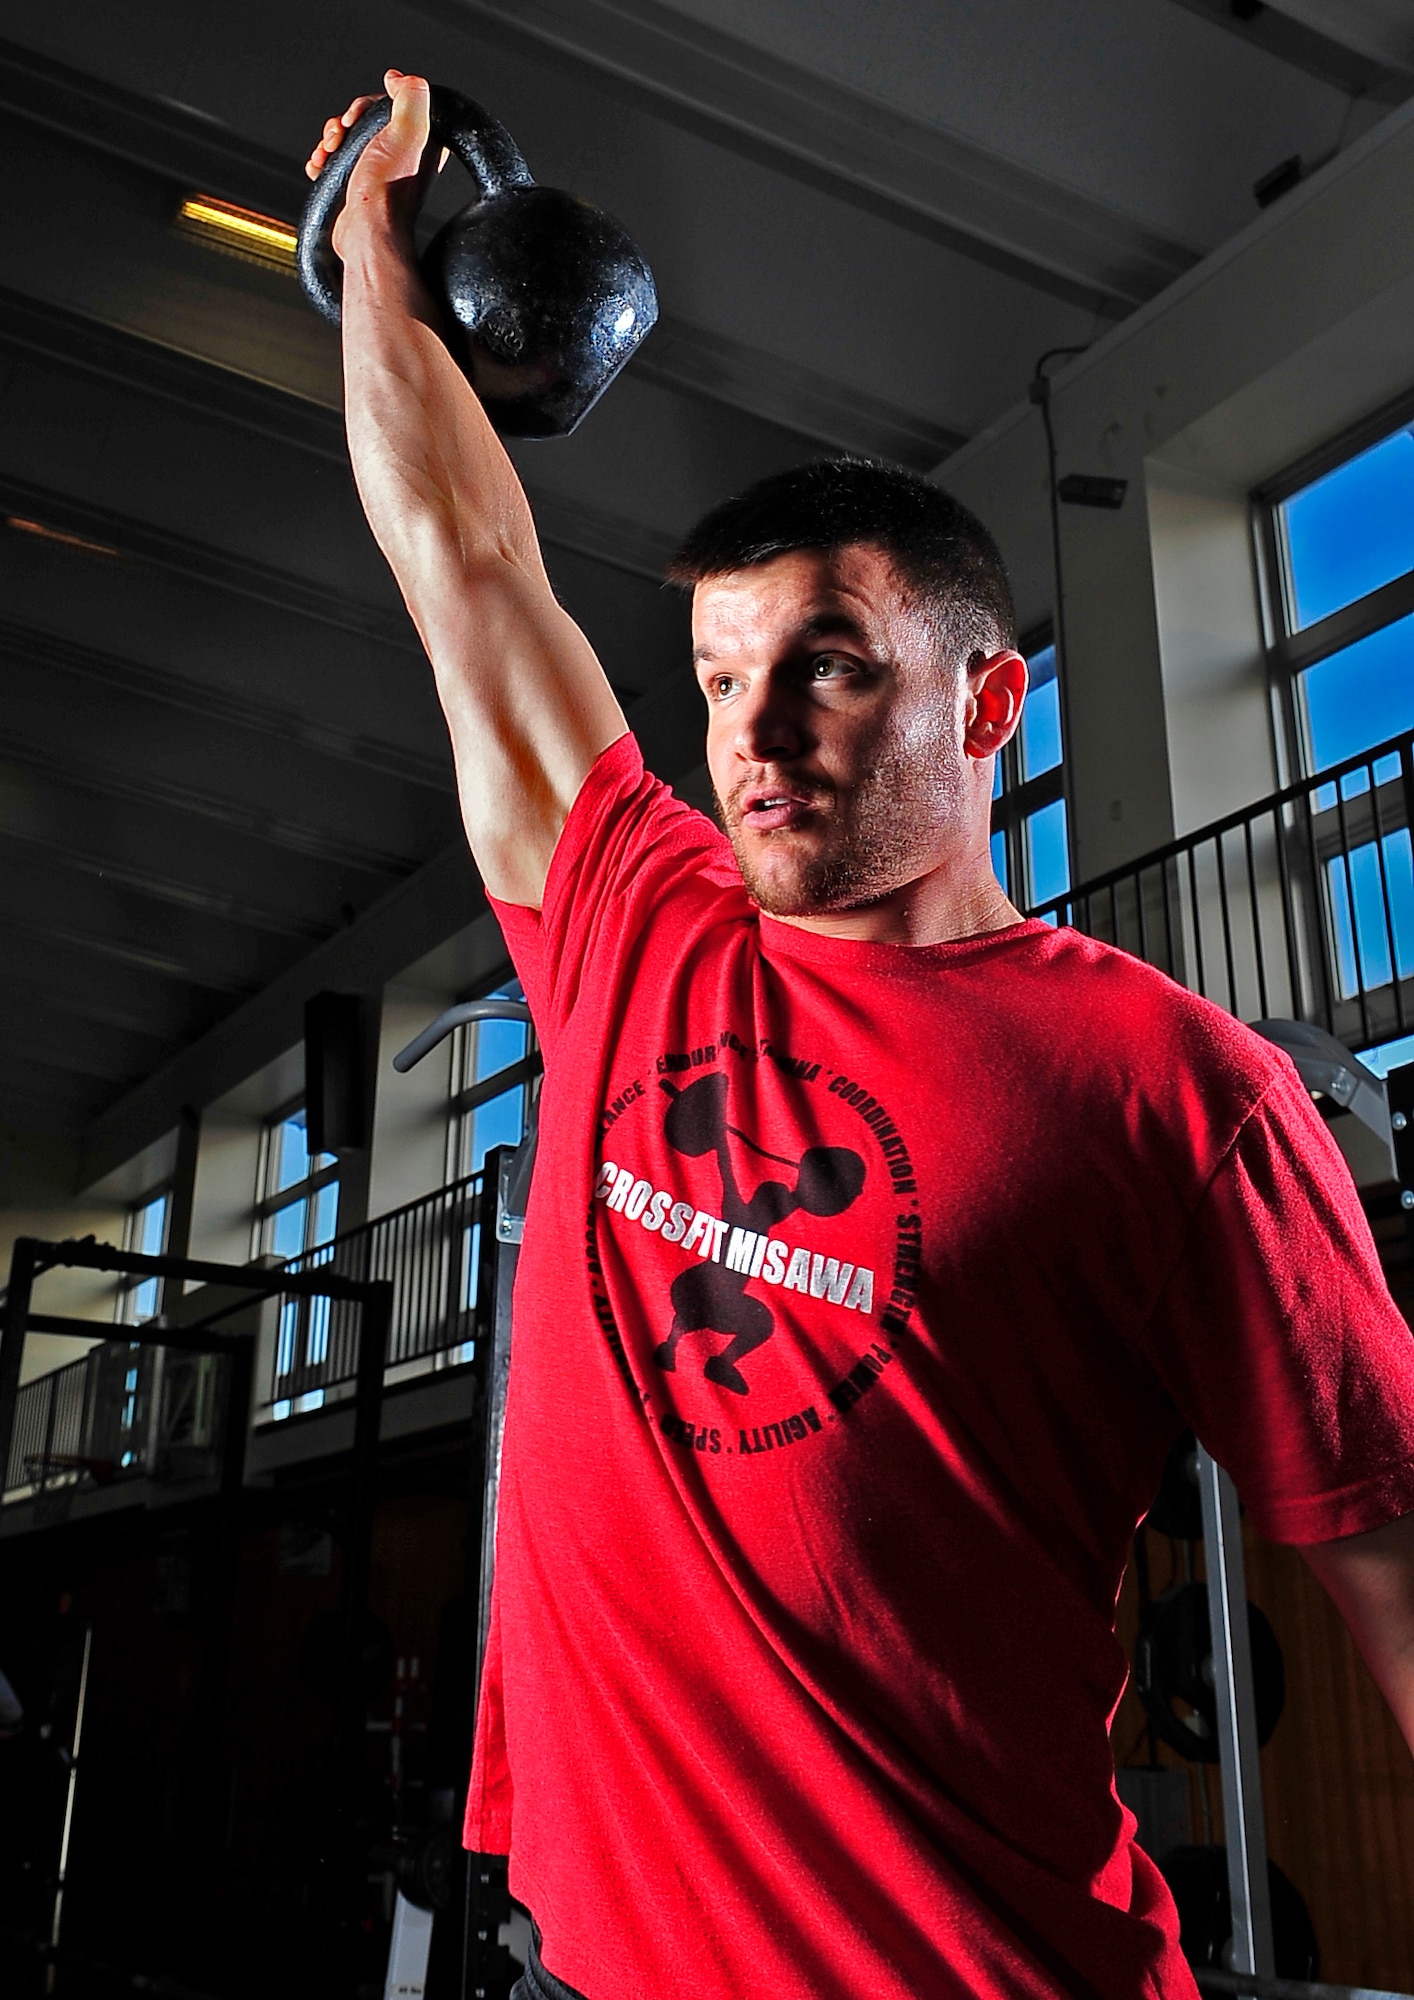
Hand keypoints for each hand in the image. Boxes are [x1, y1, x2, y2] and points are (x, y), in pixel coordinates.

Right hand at [304, 69, 434, 258]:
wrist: (367, 231)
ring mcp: (378, 173)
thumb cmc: (388, 189)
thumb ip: (411, 95)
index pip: (388, 105)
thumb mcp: (408, 130)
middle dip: (343, 124)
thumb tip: (397, 78)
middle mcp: (401, 156)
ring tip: (326, 155)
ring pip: (347, 140)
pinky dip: (322, 161)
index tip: (356, 118)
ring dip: (329, 141)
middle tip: (338, 137)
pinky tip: (319, 167)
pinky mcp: (357, 188)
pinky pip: (335, 163)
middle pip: (363, 121)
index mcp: (419, 141)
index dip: (365, 105)